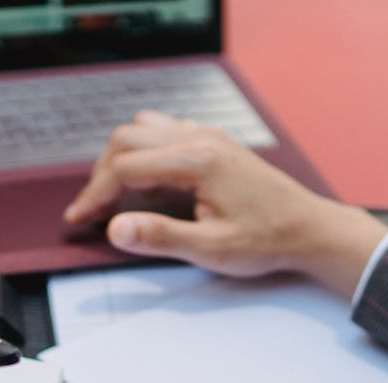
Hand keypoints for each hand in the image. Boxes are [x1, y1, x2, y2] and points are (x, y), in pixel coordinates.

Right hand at [65, 111, 387, 298]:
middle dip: (101, 174)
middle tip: (91, 211)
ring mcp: (208, 136)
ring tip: (114, 195)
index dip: (94, 195)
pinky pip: (165, 130)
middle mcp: (199, 138)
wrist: (308, 229)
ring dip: (121, 157)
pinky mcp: (214, 142)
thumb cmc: (266, 240)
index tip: (78, 220)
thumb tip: (115, 228)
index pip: (125, 167)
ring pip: (143, 128)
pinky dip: (145, 150)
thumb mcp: (212, 250)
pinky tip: (148, 180)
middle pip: (127, 139)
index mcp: (196, 161)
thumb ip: (160, 238)